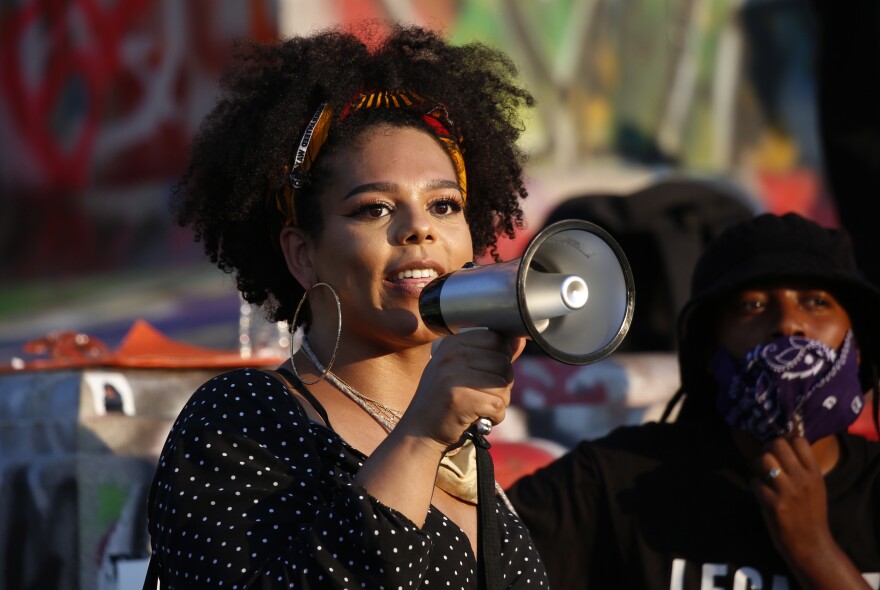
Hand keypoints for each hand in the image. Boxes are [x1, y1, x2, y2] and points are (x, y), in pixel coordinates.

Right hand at [399, 330, 517, 451]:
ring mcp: (453, 375)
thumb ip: (492, 355)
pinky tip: (479, 418)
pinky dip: (495, 417)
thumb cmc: (445, 400)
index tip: (486, 376)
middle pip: (503, 362)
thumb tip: (520, 339)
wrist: (420, 431)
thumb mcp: (464, 371)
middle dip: (502, 384)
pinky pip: (498, 405)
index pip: (495, 339)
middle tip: (483, 396)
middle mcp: (451, 355)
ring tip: (479, 407)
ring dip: (499, 402)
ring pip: (503, 385)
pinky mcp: (459, 398)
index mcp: (452, 343)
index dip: (501, 360)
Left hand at [750, 436, 832, 564]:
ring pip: (764, 460)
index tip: (780, 450)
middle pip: (778, 445)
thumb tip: (783, 444)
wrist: (811, 545)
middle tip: (766, 460)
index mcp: (814, 474)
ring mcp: (788, 492)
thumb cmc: (810, 514)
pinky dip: (754, 485)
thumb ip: (802, 468)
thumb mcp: (815, 487)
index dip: (785, 441)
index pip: (799, 441)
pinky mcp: (774, 504)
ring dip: (758, 465)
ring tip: (761, 475)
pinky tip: (760, 493)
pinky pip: (755, 482)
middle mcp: (802, 480)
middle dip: (767, 449)